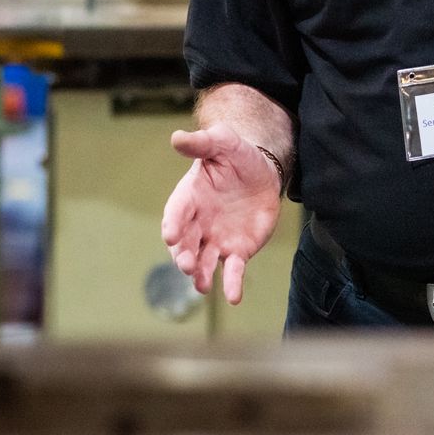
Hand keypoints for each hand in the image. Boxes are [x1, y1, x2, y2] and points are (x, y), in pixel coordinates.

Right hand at [161, 123, 284, 304]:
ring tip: (200, 285)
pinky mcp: (237, 251)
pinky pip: (232, 270)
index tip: (171, 234)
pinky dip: (231, 284)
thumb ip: (202, 143)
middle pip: (185, 244)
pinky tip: (233, 297)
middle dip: (182, 255)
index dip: (173, 224)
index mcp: (190, 197)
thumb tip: (177, 137)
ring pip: (203, 261)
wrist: (262, 171)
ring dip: (199, 274)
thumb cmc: (236, 155)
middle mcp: (198, 224)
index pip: (176, 213)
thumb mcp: (222, 143)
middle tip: (185, 264)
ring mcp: (215, 240)